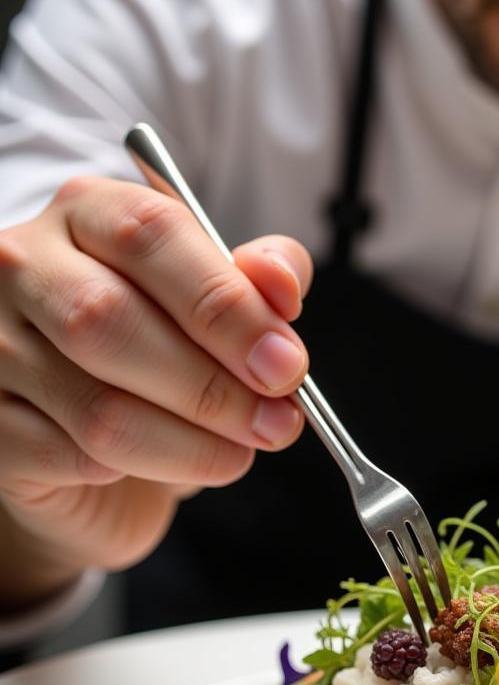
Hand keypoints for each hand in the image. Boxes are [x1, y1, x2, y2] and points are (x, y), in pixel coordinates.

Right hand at [0, 176, 312, 608]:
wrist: (100, 459)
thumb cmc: (164, 366)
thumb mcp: (222, 315)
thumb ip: (259, 286)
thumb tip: (281, 283)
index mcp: (90, 213)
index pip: (151, 235)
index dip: (228, 307)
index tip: (286, 365)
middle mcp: (22, 264)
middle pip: (110, 321)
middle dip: (214, 387)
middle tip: (276, 423)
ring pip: (97, 406)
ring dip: (191, 443)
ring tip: (239, 453)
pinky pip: (71, 457)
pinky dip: (136, 470)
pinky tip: (162, 463)